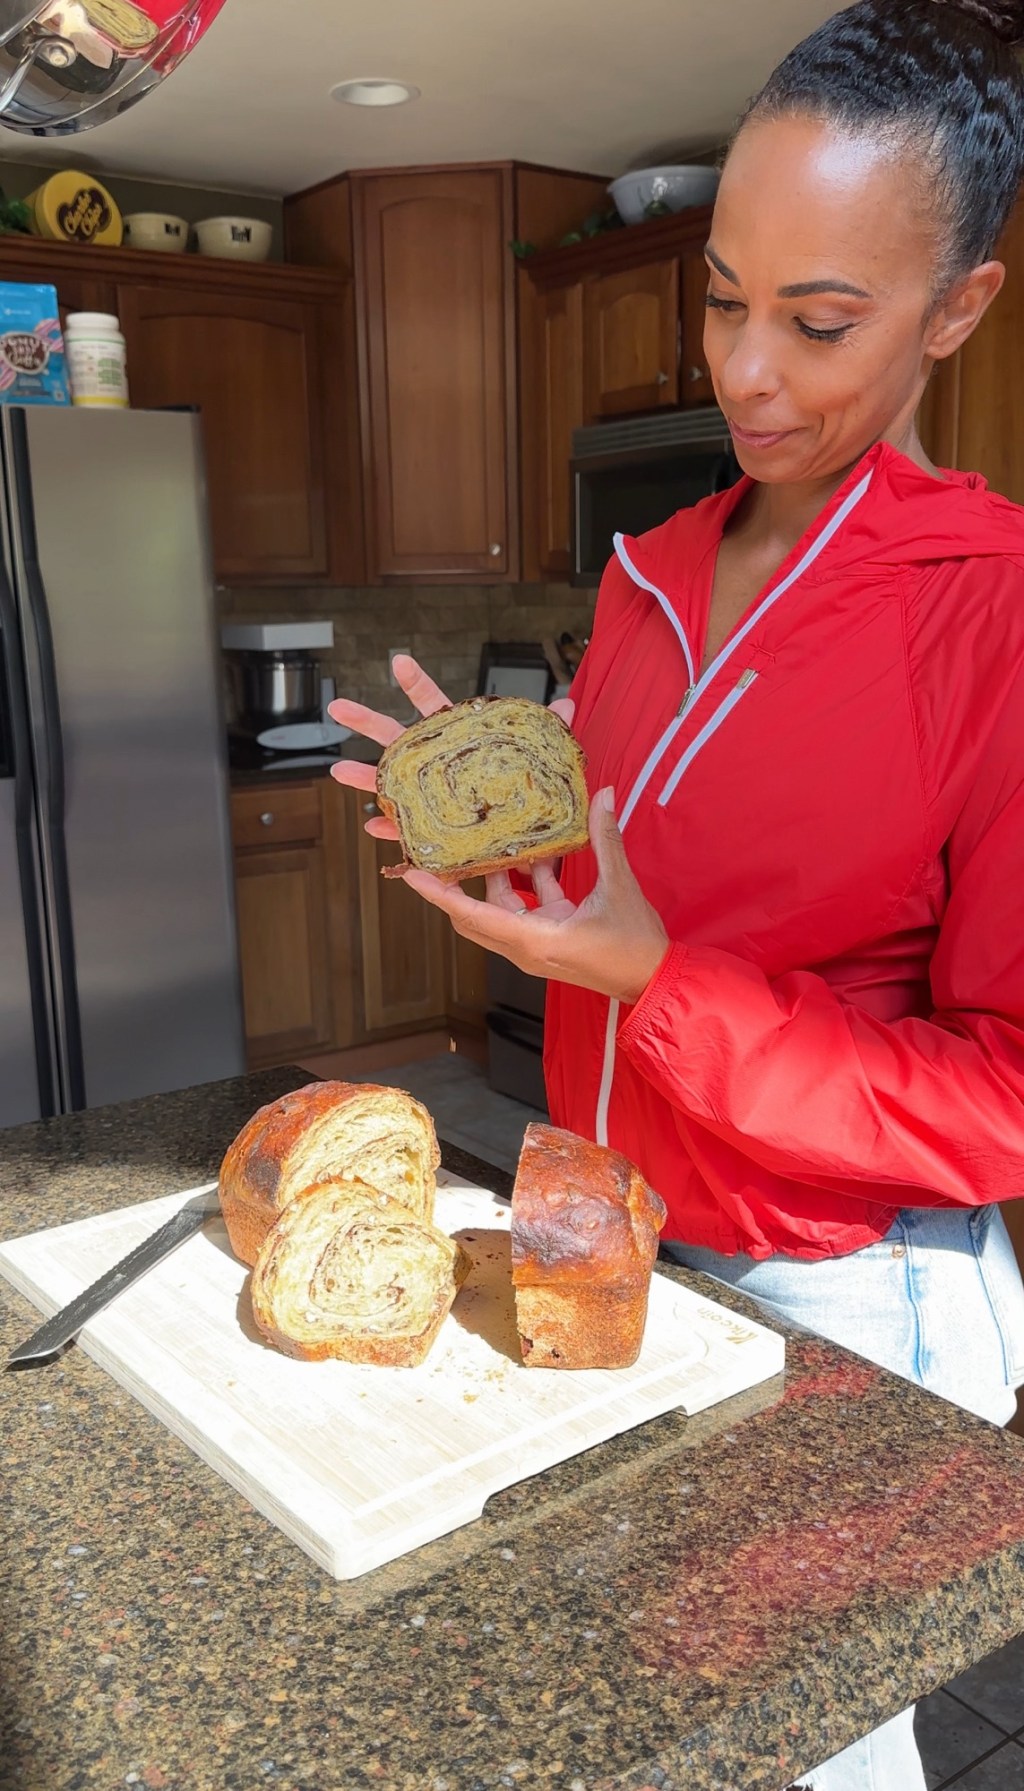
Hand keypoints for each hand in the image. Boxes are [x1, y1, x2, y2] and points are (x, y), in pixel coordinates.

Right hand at [329, 654, 574, 842]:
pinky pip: (409, 832)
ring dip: (366, 779)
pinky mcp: (436, 834)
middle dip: (366, 721)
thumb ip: (548, 736)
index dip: (417, 685)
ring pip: (393, 786)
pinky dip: (393, 832)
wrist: (535, 846)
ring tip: (339, 772)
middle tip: (337, 706)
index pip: (436, 707)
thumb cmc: (531, 798)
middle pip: (397, 739)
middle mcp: (439, 767)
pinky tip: (375, 827)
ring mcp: (432, 799)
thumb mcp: (542, 764)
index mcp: (460, 743)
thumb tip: (566, 706)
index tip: (398, 662)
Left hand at [403, 787, 668, 1006]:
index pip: (472, 914)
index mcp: (534, 939)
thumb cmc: (635, 946)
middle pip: (475, 915)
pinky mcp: (549, 942)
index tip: (412, 874)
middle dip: (459, 884)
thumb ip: (607, 840)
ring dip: (501, 877)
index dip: (440, 893)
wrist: (653, 981)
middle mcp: (525, 947)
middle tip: (444, 850)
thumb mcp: (620, 888)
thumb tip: (603, 796)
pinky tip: (540, 856)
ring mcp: (535, 947)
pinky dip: (527, 885)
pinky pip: (524, 911)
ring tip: (503, 839)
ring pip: (500, 909)